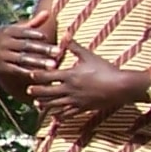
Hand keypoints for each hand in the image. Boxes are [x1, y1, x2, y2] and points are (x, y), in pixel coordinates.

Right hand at [0, 9, 56, 78]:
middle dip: (43, 49)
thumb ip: (33, 23)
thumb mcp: (17, 30)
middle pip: (26, 46)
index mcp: (8, 31)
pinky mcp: (2, 67)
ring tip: (53, 66)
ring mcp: (2, 56)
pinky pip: (17, 70)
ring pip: (23, 59)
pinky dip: (28, 71)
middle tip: (58, 52)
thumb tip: (48, 12)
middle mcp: (4, 43)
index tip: (47, 37)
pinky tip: (40, 73)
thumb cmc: (9, 39)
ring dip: (39, 62)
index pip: (23, 32)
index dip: (34, 34)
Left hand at [28, 41, 148, 114]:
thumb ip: (74, 46)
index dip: (38, 76)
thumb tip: (65, 33)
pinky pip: (68, 114)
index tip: (29, 75)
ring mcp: (76, 100)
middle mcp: (70, 89)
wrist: (122, 86)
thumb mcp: (89, 56)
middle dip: (37, 91)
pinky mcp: (83, 108)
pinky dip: (60, 116)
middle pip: (48, 92)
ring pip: (55, 104)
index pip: (48, 76)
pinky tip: (54, 118)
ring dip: (45, 104)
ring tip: (36, 104)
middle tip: (28, 90)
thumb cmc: (106, 69)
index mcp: (70, 75)